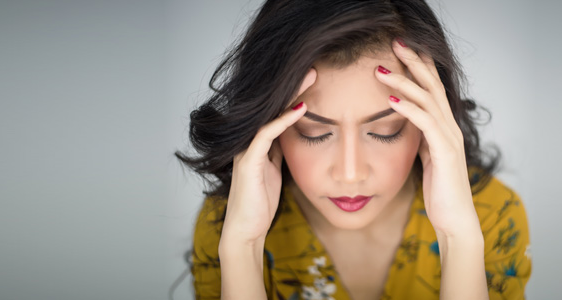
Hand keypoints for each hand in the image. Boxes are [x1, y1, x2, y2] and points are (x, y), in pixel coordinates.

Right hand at [220, 68, 316, 243]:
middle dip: (294, 85)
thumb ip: (280, 153)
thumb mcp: (275, 171)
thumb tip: (295, 137)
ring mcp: (247, 149)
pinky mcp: (249, 161)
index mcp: (256, 143)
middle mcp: (249, 141)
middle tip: (315, 67)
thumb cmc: (261, 203)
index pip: (276, 111)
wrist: (246, 230)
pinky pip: (267, 133)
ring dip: (291, 94)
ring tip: (311, 77)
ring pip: (269, 113)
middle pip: (272, 105)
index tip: (315, 80)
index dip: (294, 94)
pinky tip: (301, 108)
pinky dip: (284, 119)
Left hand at [374, 39, 480, 236]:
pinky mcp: (445, 152)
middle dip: (414, 62)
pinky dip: (408, 109)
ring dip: (404, 82)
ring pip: (428, 100)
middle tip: (395, 43)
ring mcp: (450, 138)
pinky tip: (390, 100)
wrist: (455, 220)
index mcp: (445, 128)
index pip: (432, 89)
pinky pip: (426, 123)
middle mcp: (450, 127)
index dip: (419, 67)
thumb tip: (409, 125)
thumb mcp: (428, 158)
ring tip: (382, 70)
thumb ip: (422, 139)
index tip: (401, 49)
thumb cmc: (441, 192)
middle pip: (433, 85)